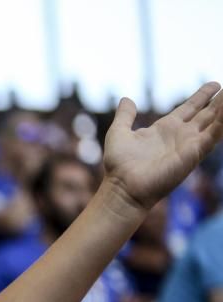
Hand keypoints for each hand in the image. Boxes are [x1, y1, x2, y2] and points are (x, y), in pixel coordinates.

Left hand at [103, 82, 222, 210]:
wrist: (123, 186)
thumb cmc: (119, 165)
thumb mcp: (119, 132)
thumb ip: (125, 116)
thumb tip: (126, 99)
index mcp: (165, 128)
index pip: (189, 108)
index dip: (202, 96)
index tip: (215, 85)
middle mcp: (180, 136)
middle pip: (206, 114)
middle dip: (219, 102)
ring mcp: (189, 144)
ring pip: (215, 121)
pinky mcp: (194, 153)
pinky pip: (214, 133)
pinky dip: (222, 122)